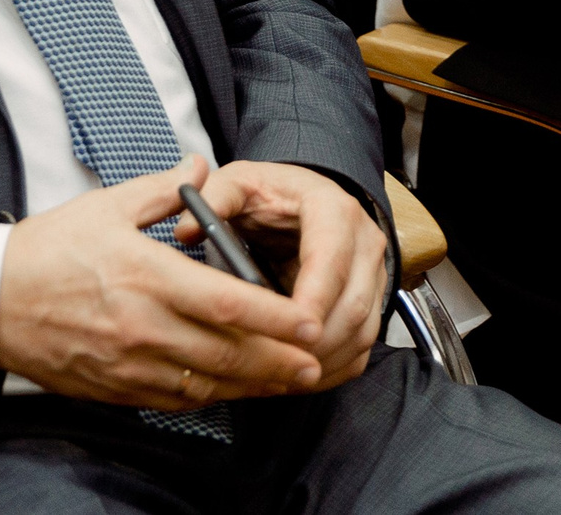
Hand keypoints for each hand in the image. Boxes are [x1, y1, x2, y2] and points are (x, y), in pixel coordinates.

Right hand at [0, 156, 327, 407]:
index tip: (310, 319)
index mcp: (145, 275)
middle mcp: (142, 325)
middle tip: (318, 357)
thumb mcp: (105, 206)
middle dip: (279, 359)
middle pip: (226, 351)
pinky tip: (238, 386)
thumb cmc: (49, 250)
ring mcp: (130, 363)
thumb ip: (161, 188)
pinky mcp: (118, 387)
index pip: (225, 300)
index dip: (274, 315)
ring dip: (255, 383)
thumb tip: (199, 164)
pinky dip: (215, 395)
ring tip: (292, 377)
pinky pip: (178, 399)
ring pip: (208, 382)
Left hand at [186, 160, 387, 392]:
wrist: (301, 201)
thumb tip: (187, 230)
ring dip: (324, 360)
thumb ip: (214, 199)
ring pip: (361, 331)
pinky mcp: (372, 302)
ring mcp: (374, 275)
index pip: (330, 259)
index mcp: (333, 210)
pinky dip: (333, 368)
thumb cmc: (269, 195)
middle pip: (352, 304)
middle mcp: (364, 242)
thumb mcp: (238, 183)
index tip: (280, 326)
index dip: (311, 297)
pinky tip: (297, 377)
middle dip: (315, 341)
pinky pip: (361, 346)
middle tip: (273, 363)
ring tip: (279, 376)